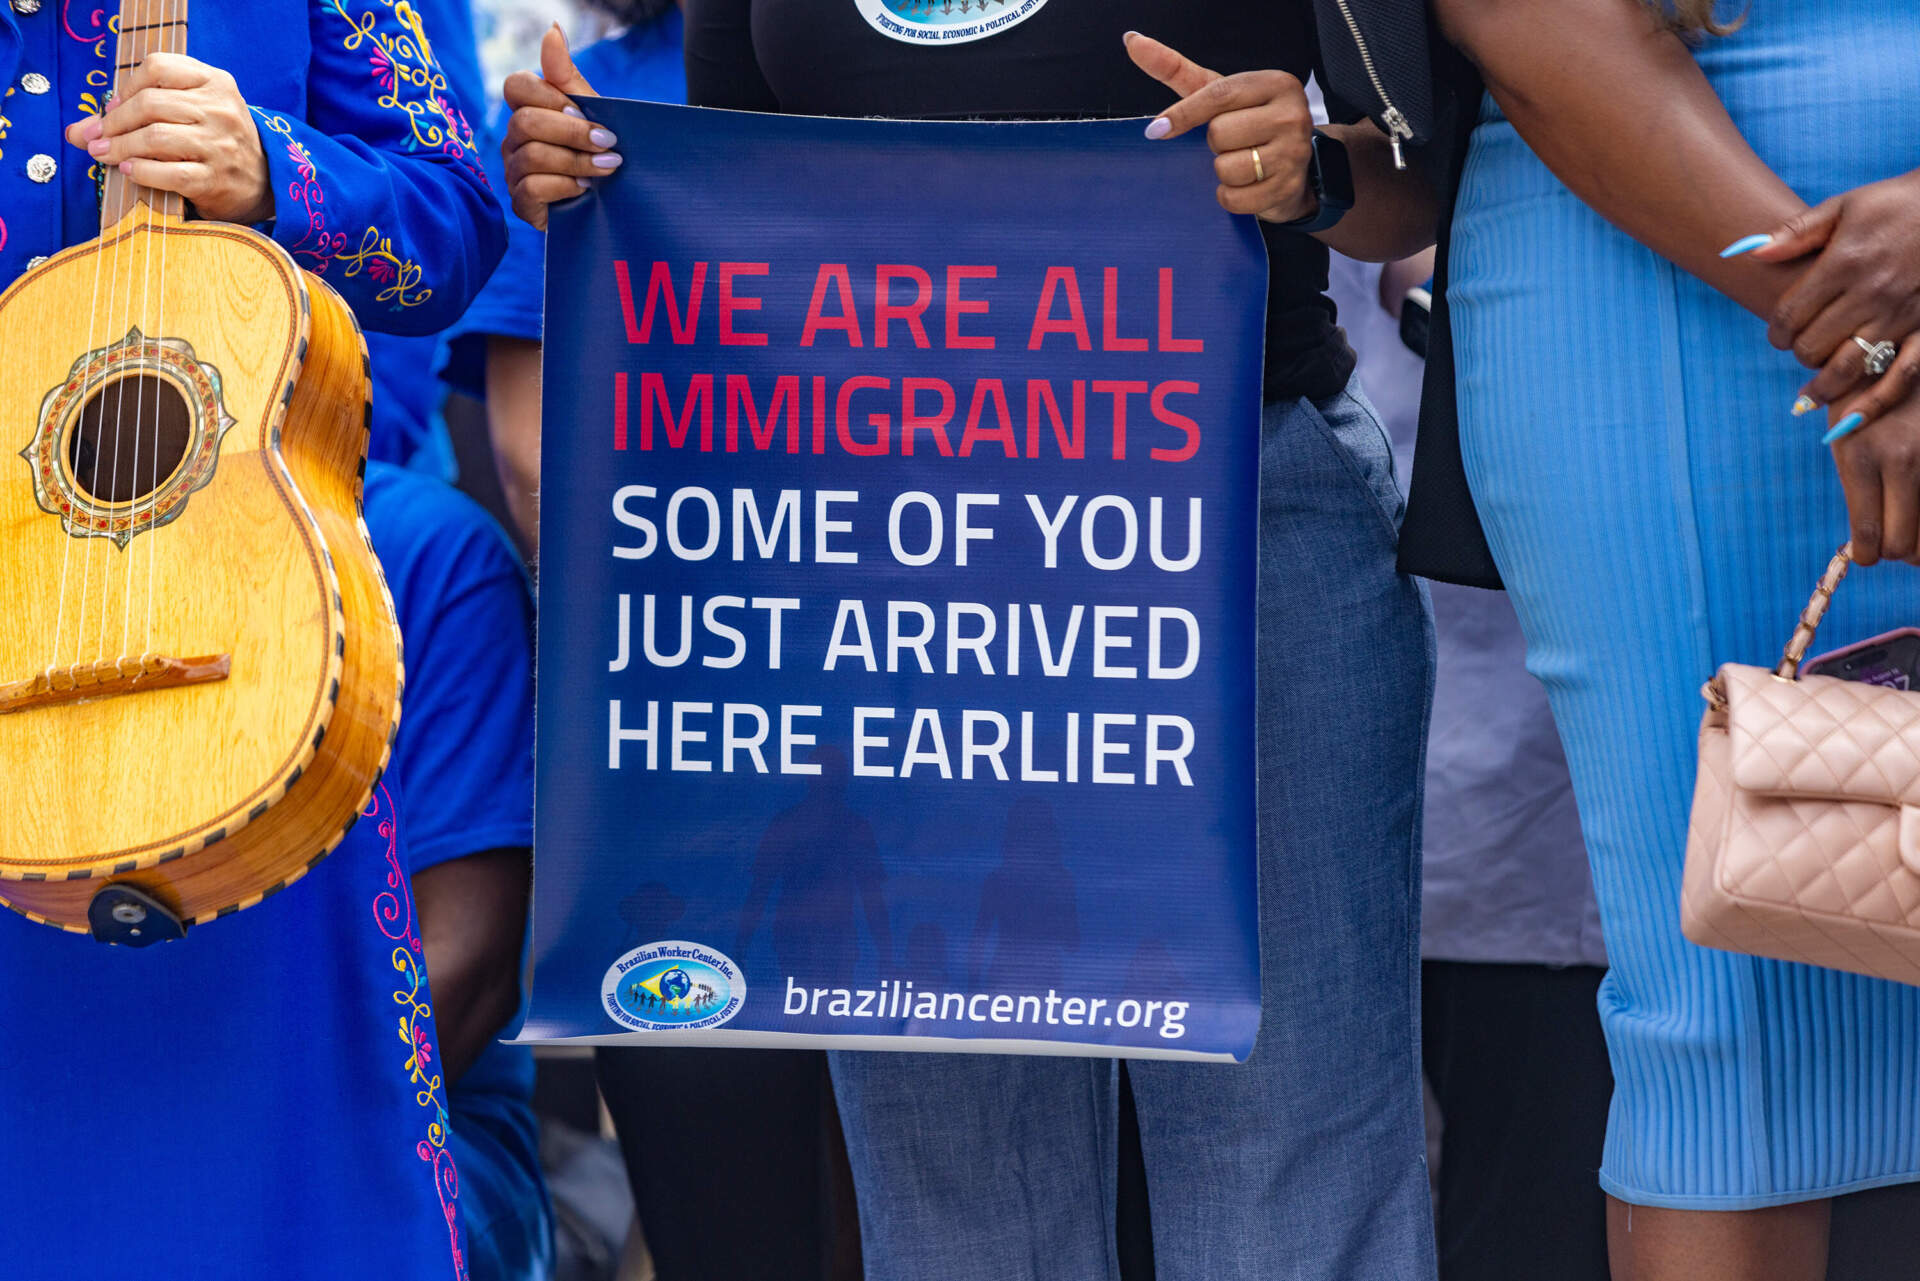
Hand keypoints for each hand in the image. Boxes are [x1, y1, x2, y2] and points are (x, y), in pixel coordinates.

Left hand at [64, 53, 271, 224]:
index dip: (127, 87)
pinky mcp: (216, 179)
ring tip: (104, 155)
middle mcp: (221, 110)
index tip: (114, 108)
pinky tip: (129, 171)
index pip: (159, 67)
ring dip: (120, 147)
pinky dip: (140, 171)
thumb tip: (76, 132)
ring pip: (155, 138)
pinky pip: (168, 173)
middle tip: (97, 138)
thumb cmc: (217, 142)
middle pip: (151, 104)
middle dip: (114, 122)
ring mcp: (220, 145)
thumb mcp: (192, 112)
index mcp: (216, 82)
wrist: (264, 182)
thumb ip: (140, 112)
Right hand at [502, 24, 616, 232]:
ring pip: (532, 156)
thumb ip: (567, 74)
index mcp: (528, 110)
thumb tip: (553, 29)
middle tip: (607, 143)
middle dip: (573, 133)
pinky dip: (565, 186)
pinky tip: (584, 189)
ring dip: (577, 161)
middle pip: (525, 122)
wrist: (616, 200)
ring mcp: (513, 170)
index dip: (549, 97)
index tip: (581, 110)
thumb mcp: (591, 110)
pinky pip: (532, 187)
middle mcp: (514, 138)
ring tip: (605, 169)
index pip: (516, 87)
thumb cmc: (599, 150)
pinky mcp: (521, 203)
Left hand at [1124, 32, 1316, 222]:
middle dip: (1214, 144)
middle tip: (1234, 143)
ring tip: (1242, 163)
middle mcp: (1291, 114)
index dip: (1184, 113)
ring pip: (1227, 168)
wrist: (1291, 167)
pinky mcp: (1288, 188)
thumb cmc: (1247, 122)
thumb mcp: (1218, 93)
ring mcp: (1294, 153)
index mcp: (1274, 83)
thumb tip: (1133, 42)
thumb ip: (1176, 68)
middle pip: (1219, 134)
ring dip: (1223, 172)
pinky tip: (1245, 185)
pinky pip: (1235, 198)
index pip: (1218, 95)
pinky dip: (1230, 197)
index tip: (1156, 130)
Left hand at [1737, 170, 1919, 412]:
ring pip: (1846, 367)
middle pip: (1812, 345)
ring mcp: (1902, 315)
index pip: (1789, 315)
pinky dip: (1871, 404)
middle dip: (1798, 351)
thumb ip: (1797, 232)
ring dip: (1822, 384)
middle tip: (1801, 348)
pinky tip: (1847, 421)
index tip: (1777, 333)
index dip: (1775, 331)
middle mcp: (1872, 293)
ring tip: (1810, 391)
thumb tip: (1751, 252)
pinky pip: (1899, 377)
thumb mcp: (1846, 205)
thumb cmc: (1899, 203)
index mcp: (1845, 263)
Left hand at [1824, 372, 1919, 565]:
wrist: (1895, 350)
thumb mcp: (1844, 436)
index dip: (1867, 554)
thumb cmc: (1862, 394)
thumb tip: (1868, 539)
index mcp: (1861, 459)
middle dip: (1895, 550)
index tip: (1866, 552)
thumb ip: (1857, 486)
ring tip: (1908, 519)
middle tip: (1889, 538)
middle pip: (1905, 546)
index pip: (1869, 537)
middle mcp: (1902, 461)